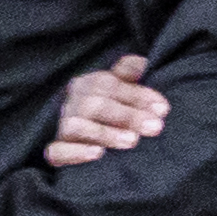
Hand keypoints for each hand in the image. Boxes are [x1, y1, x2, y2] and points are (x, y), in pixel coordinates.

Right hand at [44, 53, 166, 165]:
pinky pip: (56, 151)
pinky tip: (97, 153)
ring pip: (76, 127)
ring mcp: (61, 128)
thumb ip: (127, 75)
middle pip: (96, 106)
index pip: (111, 85)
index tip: (163, 109)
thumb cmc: (106, 110)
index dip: (138, 96)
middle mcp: (72, 104)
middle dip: (128, 116)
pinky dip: (75, 152)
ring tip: (132, 140)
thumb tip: (141, 62)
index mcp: (87, 85)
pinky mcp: (53, 153)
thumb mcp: (116, 89)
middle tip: (155, 127)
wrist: (73, 139)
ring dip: (105, 133)